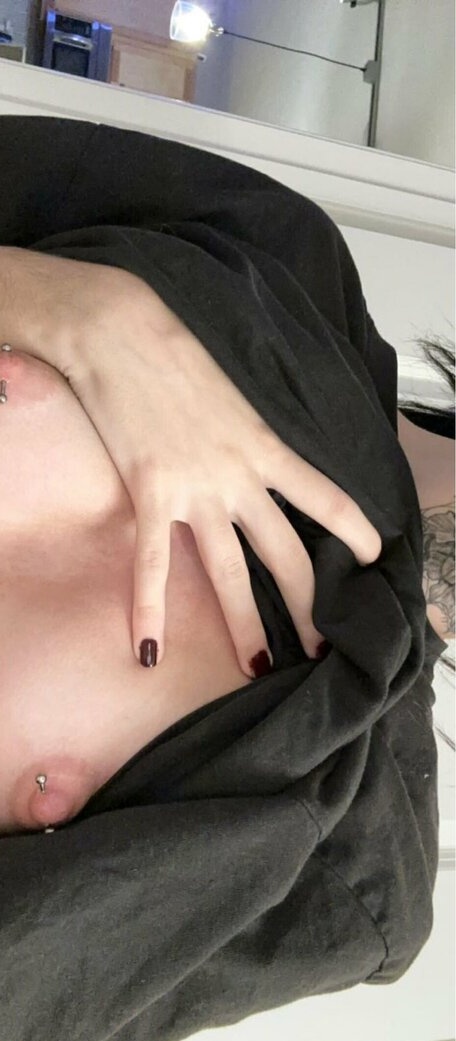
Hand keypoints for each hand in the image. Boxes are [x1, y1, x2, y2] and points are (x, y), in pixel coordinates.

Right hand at [4, 250, 381, 675]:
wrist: (118, 329)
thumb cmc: (173, 347)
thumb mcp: (231, 389)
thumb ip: (246, 431)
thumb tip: (254, 453)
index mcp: (265, 444)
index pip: (324, 498)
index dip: (353, 532)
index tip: (372, 558)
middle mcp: (239, 475)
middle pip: (284, 553)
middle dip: (306, 606)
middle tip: (321, 648)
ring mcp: (195, 488)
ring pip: (229, 570)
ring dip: (244, 624)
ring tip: (258, 668)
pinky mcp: (150, 491)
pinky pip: (152, 562)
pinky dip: (147, 608)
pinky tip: (147, 651)